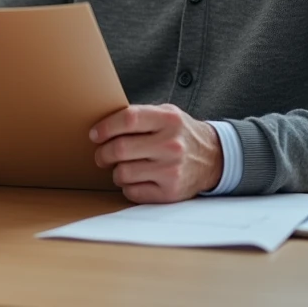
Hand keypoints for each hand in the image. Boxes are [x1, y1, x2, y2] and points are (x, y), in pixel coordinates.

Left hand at [89, 104, 222, 203]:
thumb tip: (102, 123)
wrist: (213, 158)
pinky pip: (132, 192)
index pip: (128, 119)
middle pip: (120, 149)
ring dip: (115, 171)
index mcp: (168, 120)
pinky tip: (135, 179)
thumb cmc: (180, 134)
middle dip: (102, 153)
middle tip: (101, 155)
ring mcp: (171, 170)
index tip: (95, 134)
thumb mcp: (166, 114)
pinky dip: (127, 186)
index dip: (105, 127)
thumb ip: (139, 115)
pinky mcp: (170, 192)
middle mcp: (171, 145)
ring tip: (121, 166)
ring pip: (122, 173)